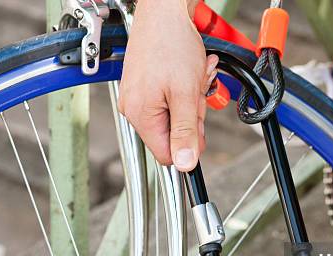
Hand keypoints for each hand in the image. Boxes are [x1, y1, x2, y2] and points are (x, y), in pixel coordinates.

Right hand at [118, 0, 217, 170]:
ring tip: (194, 75)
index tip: (198, 123)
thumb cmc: (171, 44)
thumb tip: (185, 164)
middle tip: (196, 91)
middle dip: (193, 115)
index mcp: (140, 114)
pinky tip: (190, 72)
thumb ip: (186, 131)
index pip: (166, 154)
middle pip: (173, 134)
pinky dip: (186, 88)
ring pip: (175, 116)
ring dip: (192, 99)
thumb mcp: (186, 94)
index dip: (188, 143)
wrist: (166, 10)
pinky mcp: (147, 87)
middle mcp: (134, 108)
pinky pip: (172, 100)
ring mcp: (140, 97)